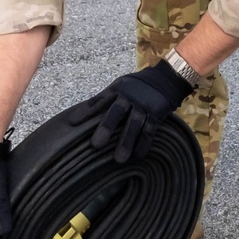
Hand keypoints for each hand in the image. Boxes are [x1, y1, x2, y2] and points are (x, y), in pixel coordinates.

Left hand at [69, 60, 192, 162]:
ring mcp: (144, 106)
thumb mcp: (120, 86)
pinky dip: (144, 144)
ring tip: (119, 160)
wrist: (166, 78)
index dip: (86, 111)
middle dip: (106, 128)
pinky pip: (150, 131)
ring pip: (134, 125)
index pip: (99, 101)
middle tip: (96, 145)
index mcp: (117, 90)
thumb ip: (106, 98)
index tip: (72, 122)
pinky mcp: (157, 115)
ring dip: (126, 143)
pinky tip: (138, 156)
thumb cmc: (136, 85)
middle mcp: (129, 98)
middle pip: (116, 113)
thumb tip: (83, 113)